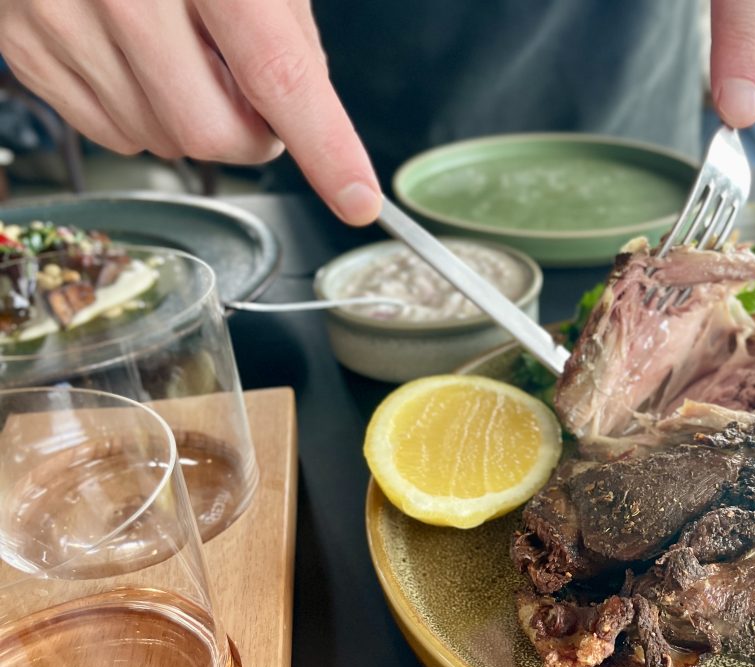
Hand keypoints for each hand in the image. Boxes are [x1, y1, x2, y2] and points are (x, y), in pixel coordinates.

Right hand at [0, 0, 380, 224]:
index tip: (357, 197)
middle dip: (252, 137)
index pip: (277, 73)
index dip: (324, 146)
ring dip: (195, 123)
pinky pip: (110, 132)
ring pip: (160, 141)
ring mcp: (61, 18)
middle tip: (257, 102)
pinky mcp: (24, 45)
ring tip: (186, 57)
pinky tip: (142, 65)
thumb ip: (285, 26)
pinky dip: (144, 118)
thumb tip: (308, 110)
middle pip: (212, 131)